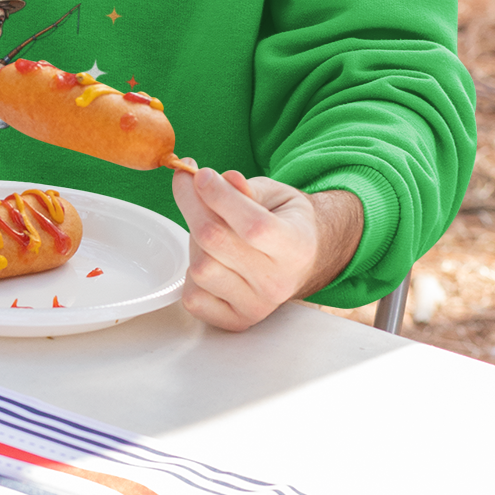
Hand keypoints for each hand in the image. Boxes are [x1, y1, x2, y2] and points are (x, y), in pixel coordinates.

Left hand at [172, 166, 362, 332]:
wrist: (303, 260)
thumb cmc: (286, 223)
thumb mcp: (276, 194)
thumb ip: (248, 188)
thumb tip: (223, 180)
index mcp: (296, 248)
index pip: (253, 225)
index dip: (219, 196)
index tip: (199, 174)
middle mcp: (278, 283)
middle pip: (215, 241)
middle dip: (193, 204)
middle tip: (191, 184)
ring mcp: (256, 306)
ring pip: (200, 268)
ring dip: (194, 242)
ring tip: (210, 231)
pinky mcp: (235, 320)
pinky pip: (193, 297)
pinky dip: (191, 275)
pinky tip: (209, 259)